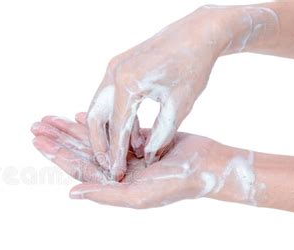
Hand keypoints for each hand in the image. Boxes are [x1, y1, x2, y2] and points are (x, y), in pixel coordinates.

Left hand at [31, 113, 267, 209]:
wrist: (208, 166)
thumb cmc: (176, 185)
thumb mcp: (138, 195)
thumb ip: (105, 194)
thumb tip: (71, 193)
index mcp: (112, 184)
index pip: (78, 167)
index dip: (57, 154)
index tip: (38, 141)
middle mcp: (116, 170)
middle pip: (80, 152)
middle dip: (58, 138)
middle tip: (36, 125)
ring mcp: (126, 155)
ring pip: (93, 139)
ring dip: (72, 128)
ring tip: (52, 117)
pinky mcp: (138, 140)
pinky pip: (112, 130)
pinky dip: (98, 122)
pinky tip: (81, 114)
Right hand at [86, 5, 279, 180]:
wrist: (198, 32)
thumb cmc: (193, 66)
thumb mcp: (179, 106)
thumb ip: (161, 135)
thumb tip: (147, 158)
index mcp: (128, 84)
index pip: (116, 128)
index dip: (115, 154)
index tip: (116, 174)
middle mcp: (114, 74)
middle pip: (95, 118)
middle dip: (100, 144)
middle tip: (109, 165)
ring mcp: (114, 68)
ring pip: (99, 107)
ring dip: (107, 130)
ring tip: (122, 152)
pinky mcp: (119, 66)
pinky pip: (109, 97)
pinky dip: (116, 116)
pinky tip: (132, 132)